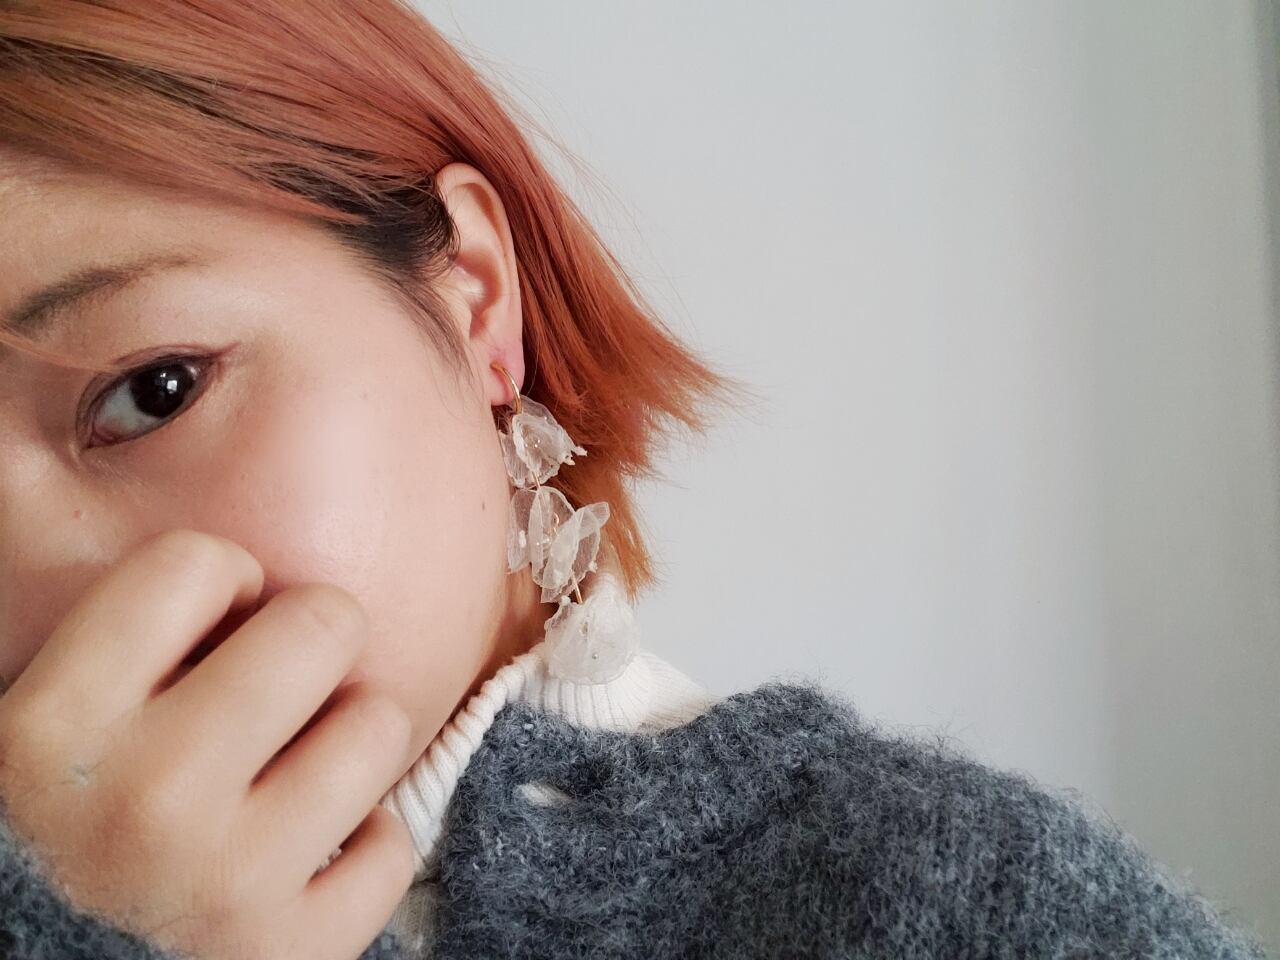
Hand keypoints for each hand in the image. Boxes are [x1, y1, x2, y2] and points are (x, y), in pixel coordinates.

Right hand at [0, 529, 415, 959]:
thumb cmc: (91, 806)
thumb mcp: (57, 703)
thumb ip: (113, 610)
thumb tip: (70, 427)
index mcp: (50, 722)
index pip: (197, 562)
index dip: (214, 586)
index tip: (199, 633)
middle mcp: (132, 802)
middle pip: (319, 619)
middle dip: (306, 648)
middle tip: (260, 703)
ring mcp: (219, 885)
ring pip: (380, 719)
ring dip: (344, 745)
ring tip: (282, 783)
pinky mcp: (295, 953)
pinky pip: (394, 840)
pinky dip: (360, 846)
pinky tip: (300, 863)